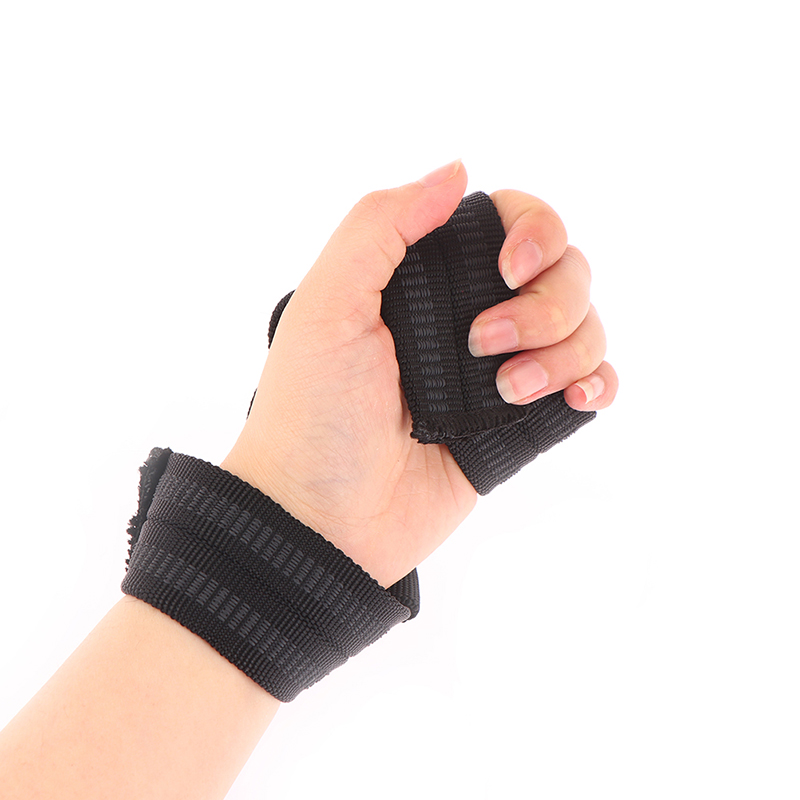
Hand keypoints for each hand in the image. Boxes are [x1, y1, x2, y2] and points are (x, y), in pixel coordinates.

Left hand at [221, 161, 617, 586]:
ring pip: (585, 327)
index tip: (509, 271)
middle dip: (545, 305)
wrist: (325, 519)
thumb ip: (381, 227)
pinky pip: (590, 384)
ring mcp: (501, 371)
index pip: (513, 222)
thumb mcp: (327, 305)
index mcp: (428, 279)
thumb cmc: (314, 413)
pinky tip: (577, 396)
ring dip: (564, 351)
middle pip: (565, 272)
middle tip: (484, 346)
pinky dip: (598, 381)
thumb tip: (457, 170)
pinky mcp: (520, 424)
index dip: (533, 233)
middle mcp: (471, 316)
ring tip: (507, 393)